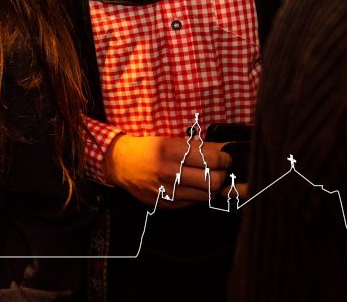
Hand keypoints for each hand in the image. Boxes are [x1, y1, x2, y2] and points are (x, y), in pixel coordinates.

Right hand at [104, 133, 231, 206]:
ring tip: (206, 179)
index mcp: (171, 151)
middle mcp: (169, 172)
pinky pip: (193, 203)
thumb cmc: (148, 149)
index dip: (224, 160)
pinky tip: (191, 186)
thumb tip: (226, 148)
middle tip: (218, 170)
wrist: (120, 163)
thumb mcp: (172, 141)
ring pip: (206, 195)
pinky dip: (197, 195)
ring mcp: (167, 191)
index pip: (212, 160)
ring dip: (211, 187)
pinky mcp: (165, 204)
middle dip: (221, 175)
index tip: (224, 159)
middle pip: (213, 181)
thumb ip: (201, 146)